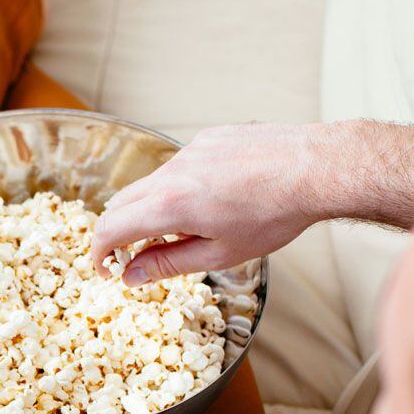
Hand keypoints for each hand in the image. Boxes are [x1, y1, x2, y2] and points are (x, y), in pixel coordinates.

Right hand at [88, 122, 328, 284]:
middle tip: (135, 255)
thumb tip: (131, 275)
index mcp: (169, 206)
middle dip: (119, 231)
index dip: (99, 253)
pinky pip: (179, 165)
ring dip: (152, 209)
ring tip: (187, 230)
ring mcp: (189, 150)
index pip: (110, 228)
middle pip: (122, 202)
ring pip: (151, 183)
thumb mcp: (218, 255)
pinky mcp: (208, 138)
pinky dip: (180, 187)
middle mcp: (171, 172)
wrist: (314, 169)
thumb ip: (167, 264)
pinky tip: (214, 200)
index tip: (105, 269)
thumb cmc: (274, 216)